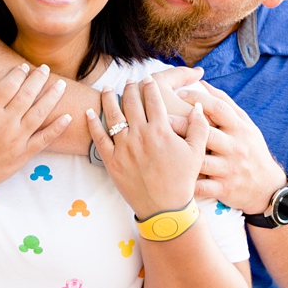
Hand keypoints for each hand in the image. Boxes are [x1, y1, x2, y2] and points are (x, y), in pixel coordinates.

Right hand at [0, 63, 71, 192]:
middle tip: (46, 69)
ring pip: (40, 113)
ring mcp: (17, 138)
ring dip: (52, 97)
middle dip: (38, 79)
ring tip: (61, 84)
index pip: (8, 86)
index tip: (24, 66)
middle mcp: (5, 122)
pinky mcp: (24, 154)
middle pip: (27, 95)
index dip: (18, 74)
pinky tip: (68, 117)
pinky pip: (45, 139)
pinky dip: (58, 128)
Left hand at [88, 77, 209, 217]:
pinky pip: (98, 138)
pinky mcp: (111, 160)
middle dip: (130, 88)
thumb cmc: (182, 180)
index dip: (150, 86)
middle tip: (129, 82)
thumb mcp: (197, 152)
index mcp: (161, 131)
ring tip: (107, 89)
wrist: (164, 207)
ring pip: (113, 115)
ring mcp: (123, 147)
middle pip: (132, 103)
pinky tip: (89, 113)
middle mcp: (140, 135)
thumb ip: (199, 126)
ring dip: (109, 98)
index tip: (148, 79)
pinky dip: (92, 123)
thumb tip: (197, 105)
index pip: (153, 100)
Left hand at [171, 81, 284, 213]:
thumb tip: (203, 84)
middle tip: (161, 118)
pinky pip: (201, 186)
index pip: (220, 109)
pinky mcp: (223, 188)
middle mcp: (235, 147)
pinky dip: (185, 183)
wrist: (265, 186)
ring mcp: (229, 168)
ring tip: (158, 146)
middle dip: (183, 125)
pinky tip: (167, 177)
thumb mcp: (245, 125)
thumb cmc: (250, 149)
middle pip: (207, 133)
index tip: (179, 93)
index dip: (199, 98)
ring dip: (179, 154)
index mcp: (240, 129)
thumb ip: (226, 105)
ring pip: (201, 160)